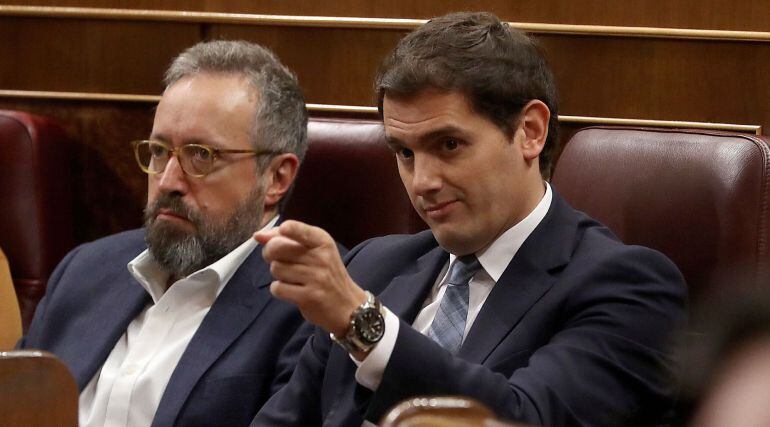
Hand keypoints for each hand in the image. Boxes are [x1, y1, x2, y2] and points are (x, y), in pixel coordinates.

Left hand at [254, 220, 366, 336]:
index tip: (282, 231)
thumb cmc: (326, 274)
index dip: (283, 229)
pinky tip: (292, 290)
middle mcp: (320, 257)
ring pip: (276, 268)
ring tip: (292, 278)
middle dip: (270, 254)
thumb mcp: (314, 251)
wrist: (347, 306)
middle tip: (278, 260)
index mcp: (322, 241)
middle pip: (276, 248)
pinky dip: (280, 290)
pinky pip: (278, 288)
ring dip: (278, 275)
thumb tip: (258, 235)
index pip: (296, 229)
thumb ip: (286, 239)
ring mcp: (316, 277)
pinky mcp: (309, 297)